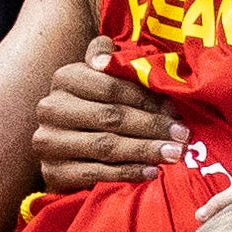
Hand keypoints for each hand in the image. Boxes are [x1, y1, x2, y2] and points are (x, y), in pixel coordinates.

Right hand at [32, 59, 178, 194]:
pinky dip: (128, 172)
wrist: (63, 153)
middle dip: (152, 127)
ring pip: (106, 146)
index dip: (147, 99)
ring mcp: (50, 142)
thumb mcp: (99, 79)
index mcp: (65, 78)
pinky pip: (98, 173)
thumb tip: (114, 59)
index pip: (112, 87)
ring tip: (173, 154)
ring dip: (145, 150)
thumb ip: (111, 60)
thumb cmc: (91, 110)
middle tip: (182, 136)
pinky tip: (151, 172)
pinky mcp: (53, 172)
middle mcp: (52, 108)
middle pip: (111, 117)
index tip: (175, 111)